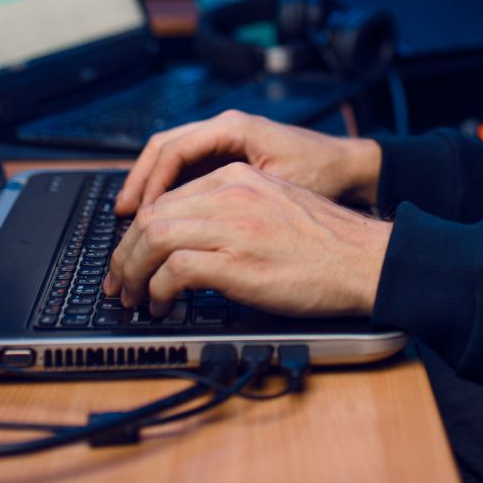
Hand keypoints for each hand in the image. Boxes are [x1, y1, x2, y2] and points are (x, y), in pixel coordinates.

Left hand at [104, 161, 392, 318]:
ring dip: (133, 273)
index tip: (130, 255)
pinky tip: (162, 305)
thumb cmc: (327, 243)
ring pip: (154, 239)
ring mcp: (233, 225)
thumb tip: (192, 240)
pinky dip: (158, 291)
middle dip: (125, 253)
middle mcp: (231, 193)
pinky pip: (174, 270)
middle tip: (118, 282)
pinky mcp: (236, 260)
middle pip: (151, 215)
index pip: (167, 197)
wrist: (364, 259)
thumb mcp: (275, 204)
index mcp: (238, 177)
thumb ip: (234, 209)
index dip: (138, 231)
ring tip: (132, 297)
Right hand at [113, 109, 381, 215]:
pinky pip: (188, 169)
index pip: (173, 151)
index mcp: (233, 129)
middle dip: (139, 183)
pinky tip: (162, 218)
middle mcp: (225, 128)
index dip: (150, 185)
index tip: (137, 215)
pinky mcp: (230, 156)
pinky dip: (170, 190)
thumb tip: (191, 221)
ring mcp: (226, 140)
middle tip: (122, 218)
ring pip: (171, 158)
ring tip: (132, 220)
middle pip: (163, 149)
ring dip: (150, 187)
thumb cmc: (324, 175)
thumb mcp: (280, 188)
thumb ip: (236, 199)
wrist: (353, 168)